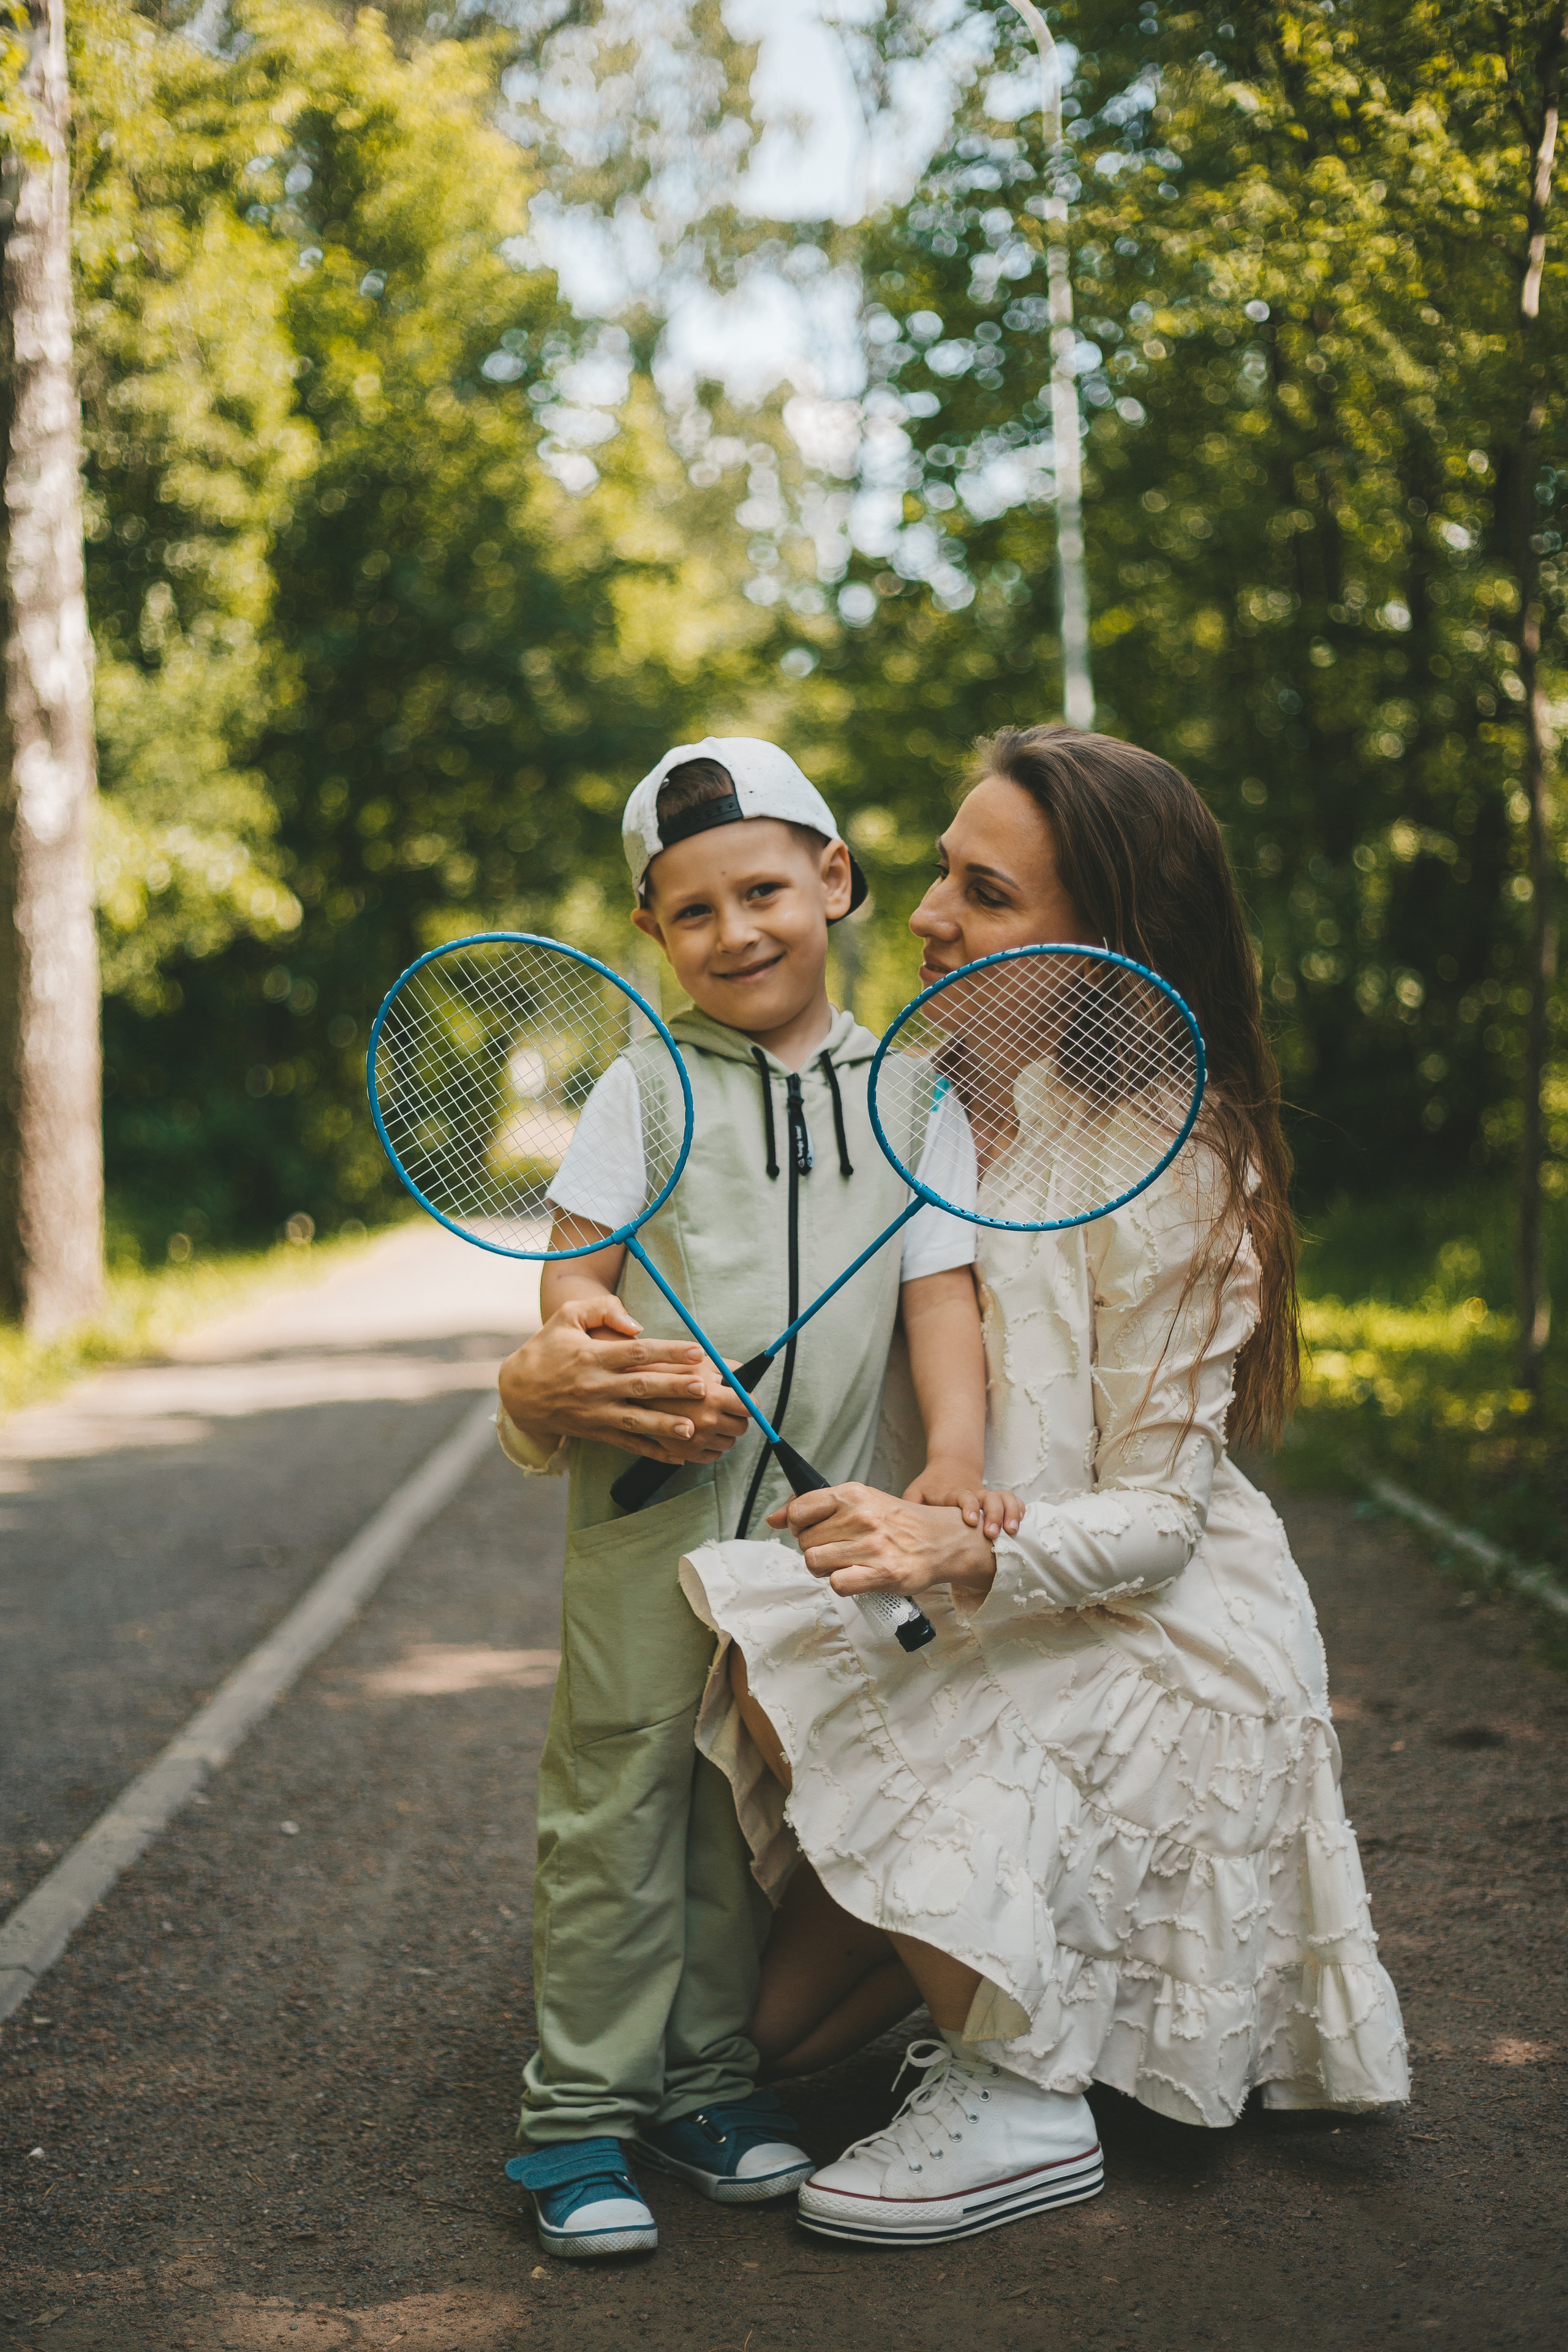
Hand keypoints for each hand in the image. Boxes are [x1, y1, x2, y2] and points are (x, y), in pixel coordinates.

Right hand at [498, 1297, 750, 1464]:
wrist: (517, 1392)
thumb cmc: (547, 1348)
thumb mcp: (566, 1316)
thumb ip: (602, 1310)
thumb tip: (637, 1326)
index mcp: (592, 1356)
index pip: (637, 1352)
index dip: (668, 1351)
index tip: (696, 1350)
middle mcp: (595, 1386)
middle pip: (641, 1386)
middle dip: (673, 1387)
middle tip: (703, 1386)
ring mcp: (595, 1413)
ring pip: (636, 1421)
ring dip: (665, 1425)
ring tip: (693, 1428)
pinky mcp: (595, 1432)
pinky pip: (626, 1444)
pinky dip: (651, 1451)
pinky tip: (677, 1455)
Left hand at [765, 1480, 995, 1603]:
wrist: (942, 1540)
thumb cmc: (896, 1523)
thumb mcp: (858, 1502)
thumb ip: (814, 1508)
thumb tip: (772, 1518)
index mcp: (852, 1494)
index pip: (798, 1510)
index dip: (797, 1525)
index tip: (810, 1530)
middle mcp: (861, 1516)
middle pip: (804, 1542)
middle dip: (815, 1549)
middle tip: (839, 1550)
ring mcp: (872, 1545)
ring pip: (815, 1562)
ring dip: (825, 1569)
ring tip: (846, 1564)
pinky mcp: (882, 1572)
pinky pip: (837, 1583)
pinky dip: (842, 1584)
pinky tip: (857, 1577)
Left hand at [903, 1461, 1023, 1542]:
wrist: (951, 1465)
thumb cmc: (930, 1486)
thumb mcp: (915, 1495)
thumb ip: (908, 1509)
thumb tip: (900, 1532)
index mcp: (953, 1493)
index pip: (964, 1496)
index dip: (969, 1507)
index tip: (972, 1521)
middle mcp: (974, 1494)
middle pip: (990, 1498)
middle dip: (995, 1515)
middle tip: (993, 1534)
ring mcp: (987, 1496)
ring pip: (1005, 1498)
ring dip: (1011, 1513)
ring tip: (1012, 1531)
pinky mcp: (997, 1500)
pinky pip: (1013, 1501)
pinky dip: (1019, 1510)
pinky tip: (1020, 1524)